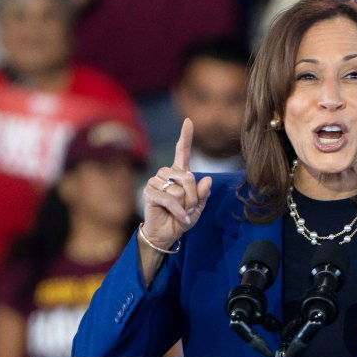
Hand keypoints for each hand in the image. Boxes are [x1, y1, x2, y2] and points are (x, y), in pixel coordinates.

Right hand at [141, 119, 211, 250]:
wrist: (166, 235)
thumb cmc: (181, 219)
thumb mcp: (198, 208)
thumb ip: (203, 195)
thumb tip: (207, 179)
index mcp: (179, 174)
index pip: (181, 152)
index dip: (185, 137)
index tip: (188, 121)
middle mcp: (166, 174)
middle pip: (188, 177)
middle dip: (194, 197)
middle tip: (191, 209)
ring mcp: (155, 182)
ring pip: (179, 189)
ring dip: (185, 204)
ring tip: (182, 213)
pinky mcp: (149, 192)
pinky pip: (170, 199)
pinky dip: (179, 211)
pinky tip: (181, 218)